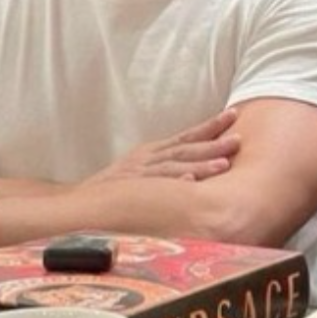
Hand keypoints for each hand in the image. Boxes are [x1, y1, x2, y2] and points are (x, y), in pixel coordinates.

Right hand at [85, 109, 240, 183]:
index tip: (233, 114)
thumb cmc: (112, 191)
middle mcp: (147, 159)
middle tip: (239, 138)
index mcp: (151, 153)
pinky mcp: (128, 189)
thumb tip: (196, 175)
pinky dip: (172, 185)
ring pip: (173, 167)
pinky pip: (153, 187)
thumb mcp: (139, 172)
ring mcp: (138, 174)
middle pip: (184, 148)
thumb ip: (164, 170)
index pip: (185, 136)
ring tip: (223, 165)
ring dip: (199, 165)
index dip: (210, 126)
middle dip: (213, 142)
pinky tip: (190, 185)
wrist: (78, 203)